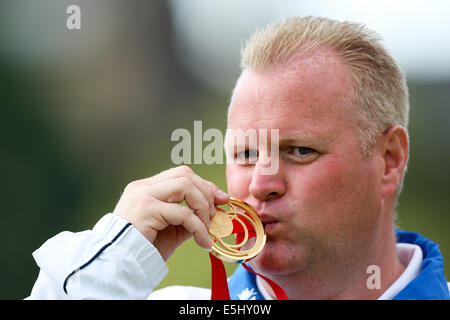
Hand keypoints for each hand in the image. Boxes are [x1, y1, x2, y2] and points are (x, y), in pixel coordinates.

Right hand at [113, 166, 228, 260]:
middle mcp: (144, 186)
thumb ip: (189, 216)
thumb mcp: (172, 228)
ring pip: (185, 186)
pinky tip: (203, 241)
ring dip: (202, 207)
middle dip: (206, 192)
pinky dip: (198, 227)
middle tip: (214, 215)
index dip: (204, 184)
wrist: (120, 263)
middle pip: (185, 174)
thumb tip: (215, 210)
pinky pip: (183, 213)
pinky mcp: (147, 210)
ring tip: (206, 227)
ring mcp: (144, 195)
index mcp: (148, 187)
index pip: (182, 174)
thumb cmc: (145, 246)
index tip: (220, 199)